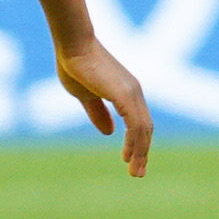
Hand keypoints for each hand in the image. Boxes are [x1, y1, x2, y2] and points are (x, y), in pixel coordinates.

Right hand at [55, 34, 156, 173]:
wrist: (73, 46)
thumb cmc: (76, 65)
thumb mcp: (86, 95)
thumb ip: (97, 112)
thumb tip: (108, 132)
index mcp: (126, 92)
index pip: (138, 121)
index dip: (136, 141)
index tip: (130, 159)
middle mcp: (134, 92)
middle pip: (145, 128)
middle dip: (142, 151)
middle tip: (137, 172)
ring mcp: (132, 93)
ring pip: (143, 129)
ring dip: (141, 152)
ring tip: (135, 171)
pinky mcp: (125, 95)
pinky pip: (135, 124)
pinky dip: (135, 142)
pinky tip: (130, 156)